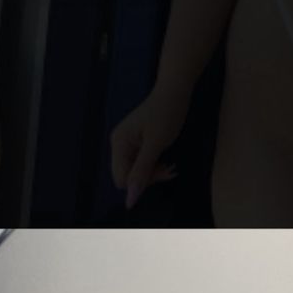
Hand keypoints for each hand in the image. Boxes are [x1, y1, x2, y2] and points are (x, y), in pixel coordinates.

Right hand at [110, 83, 188, 209]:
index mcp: (119, 144)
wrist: (174, 92)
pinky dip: (153, 167)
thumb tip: (130, 200)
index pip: (122, 180)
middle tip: (169, 170)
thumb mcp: (155, 145)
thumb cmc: (166, 114)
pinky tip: (165, 163)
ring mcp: (126, 144)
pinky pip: (140, 164)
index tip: (161, 173)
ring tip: (169, 167)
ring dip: (153, 174)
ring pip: (135, 172)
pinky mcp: (135, 144)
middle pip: (127, 177)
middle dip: (148, 178)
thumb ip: (141, 172)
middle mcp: (118, 145)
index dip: (141, 182)